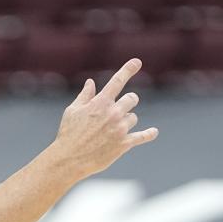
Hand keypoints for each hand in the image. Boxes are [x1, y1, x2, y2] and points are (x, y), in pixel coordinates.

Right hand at [49, 58, 158, 179]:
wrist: (69, 159)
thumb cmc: (68, 134)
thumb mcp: (72, 111)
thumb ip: (84, 96)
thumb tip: (91, 82)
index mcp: (100, 102)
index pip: (117, 80)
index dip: (128, 69)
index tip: (137, 61)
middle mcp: (113, 113)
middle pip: (132, 99)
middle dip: (127, 102)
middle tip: (118, 110)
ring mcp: (120, 128)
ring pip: (133, 117)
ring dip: (126, 121)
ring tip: (111, 131)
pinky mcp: (124, 144)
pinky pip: (142, 136)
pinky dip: (149, 134)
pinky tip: (154, 132)